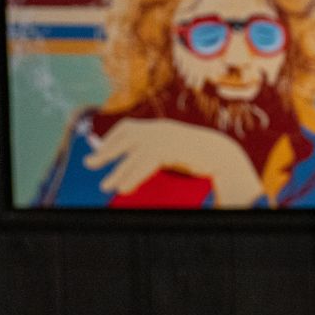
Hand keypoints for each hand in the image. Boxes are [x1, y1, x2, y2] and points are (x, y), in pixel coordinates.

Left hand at [84, 118, 264, 205]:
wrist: (225, 156)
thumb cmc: (203, 158)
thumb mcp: (175, 152)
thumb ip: (157, 154)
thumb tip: (139, 161)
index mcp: (161, 127)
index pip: (128, 127)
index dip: (111, 139)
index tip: (99, 151)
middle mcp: (161, 129)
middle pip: (126, 138)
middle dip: (107, 152)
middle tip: (89, 164)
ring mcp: (167, 137)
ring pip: (135, 154)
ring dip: (119, 172)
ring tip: (107, 187)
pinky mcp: (172, 148)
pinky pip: (146, 162)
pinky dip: (133, 176)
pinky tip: (125, 187)